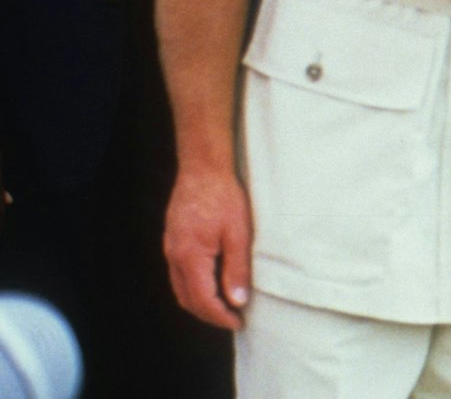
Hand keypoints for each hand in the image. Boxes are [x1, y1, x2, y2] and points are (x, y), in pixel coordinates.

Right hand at [163, 168, 252, 330]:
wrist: (202, 169)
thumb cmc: (223, 197)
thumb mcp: (238, 233)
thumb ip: (237, 269)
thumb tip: (238, 301)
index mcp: (190, 257)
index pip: (202, 300)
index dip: (220, 316)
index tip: (238, 323)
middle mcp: (174, 256)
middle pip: (186, 299)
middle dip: (209, 314)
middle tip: (232, 319)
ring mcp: (170, 249)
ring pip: (180, 288)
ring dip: (200, 302)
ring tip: (225, 305)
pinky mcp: (173, 241)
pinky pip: (179, 274)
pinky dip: (194, 287)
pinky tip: (212, 283)